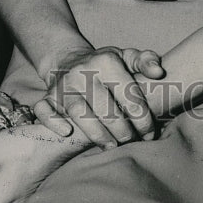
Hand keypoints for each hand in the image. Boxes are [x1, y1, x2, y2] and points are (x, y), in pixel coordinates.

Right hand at [34, 46, 164, 148]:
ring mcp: (63, 85)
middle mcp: (83, 71)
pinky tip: (68, 133)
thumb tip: (159, 72)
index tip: (150, 134)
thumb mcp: (126, 56)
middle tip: (133, 143)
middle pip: (106, 108)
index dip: (143, 119)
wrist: (68, 60)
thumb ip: (146, 60)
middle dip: (123, 131)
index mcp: (106, 60)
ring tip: (112, 147)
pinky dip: (53, 123)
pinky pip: (44, 111)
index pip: (129, 95)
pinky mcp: (47, 97)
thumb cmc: (106, 64)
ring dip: (97, 134)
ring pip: (80, 113)